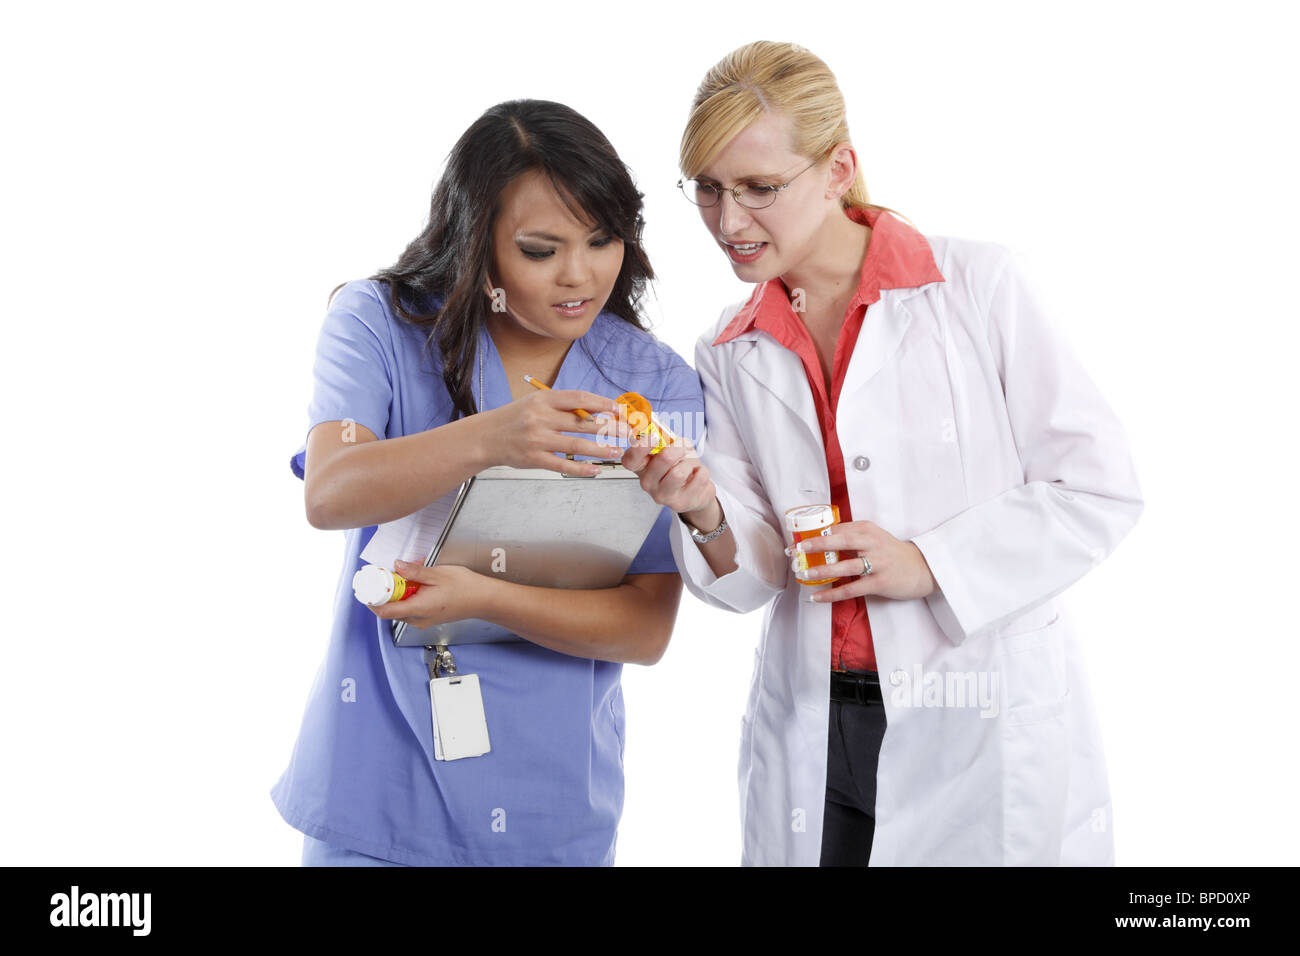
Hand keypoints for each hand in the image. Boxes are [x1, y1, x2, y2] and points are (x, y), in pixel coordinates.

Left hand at [362, 561, 492, 628]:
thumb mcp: (438, 573)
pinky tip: (416, 583)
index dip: (371, 599)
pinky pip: (410, 608)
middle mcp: (418, 619)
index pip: (384, 610)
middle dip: (384, 593)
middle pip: (390, 609)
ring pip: (400, 609)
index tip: (368, 585)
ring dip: (397, 594)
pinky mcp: (428, 617)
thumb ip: (414, 571)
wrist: (484, 599)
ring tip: (403, 576)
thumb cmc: (465, 588)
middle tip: (384, 575)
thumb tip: (397, 566)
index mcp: (418, 608)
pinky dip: (407, 596)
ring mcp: (423, 620)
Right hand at [478, 388, 623, 476]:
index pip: (578, 398)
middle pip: (583, 422)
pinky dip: (582, 469)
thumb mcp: (534, 403)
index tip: (617, 408)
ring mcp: (537, 440)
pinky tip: (595, 470)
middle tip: (627, 431)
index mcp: (542, 400)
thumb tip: (595, 410)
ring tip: (617, 450)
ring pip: (577, 445)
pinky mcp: (534, 459)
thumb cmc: (514, 418)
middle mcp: (540, 418)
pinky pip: (563, 465)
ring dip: (601, 449)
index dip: (601, 403)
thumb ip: (561, 406)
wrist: (485, 437)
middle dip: (609, 427)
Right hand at [621, 433, 716, 519]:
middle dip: (678, 449)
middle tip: (682, 449)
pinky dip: (702, 472)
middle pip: (663, 459)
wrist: (695, 490)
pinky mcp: (680, 503)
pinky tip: (697, 476)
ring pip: (680, 472)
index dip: (641, 446)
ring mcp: (662, 495)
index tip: (656, 436)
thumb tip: (669, 434)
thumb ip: (667, 440)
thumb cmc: (680, 467)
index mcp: (641, 467)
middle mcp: (647, 483)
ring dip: (690, 463)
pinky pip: (698, 478)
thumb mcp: (672, 449)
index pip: (631, 459)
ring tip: (689, 466)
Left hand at [790, 520, 936, 601]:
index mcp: (866, 529)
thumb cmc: (891, 552)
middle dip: (814, 546)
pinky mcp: (880, 582)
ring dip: (821, 570)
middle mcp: (871, 543)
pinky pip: (851, 589)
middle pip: (838, 542)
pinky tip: (818, 596)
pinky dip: (833, 594)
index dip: (814, 535)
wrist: (922, 568)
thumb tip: (821, 539)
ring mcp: (876, 563)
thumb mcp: (873, 537)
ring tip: (803, 574)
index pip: (836, 529)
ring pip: (844, 566)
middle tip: (795, 551)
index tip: (796, 542)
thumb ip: (851, 536)